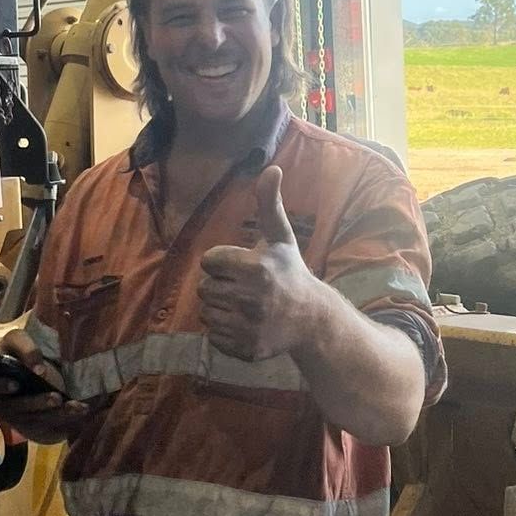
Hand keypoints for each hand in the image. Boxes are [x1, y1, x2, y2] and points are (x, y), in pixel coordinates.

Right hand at [0, 326, 67, 420]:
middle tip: (56, 397)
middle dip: (36, 403)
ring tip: (76, 406)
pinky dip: (65, 418)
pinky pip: (45, 426)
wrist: (26, 369)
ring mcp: (13, 417)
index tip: (15, 385)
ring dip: (55, 414)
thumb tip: (37, 370)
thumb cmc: (16, 352)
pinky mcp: (29, 426)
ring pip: (33, 419)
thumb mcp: (16, 340)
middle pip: (14, 407)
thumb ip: (25, 347)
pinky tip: (81, 410)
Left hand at [198, 167, 323, 362]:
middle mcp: (251, 298)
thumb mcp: (280, 236)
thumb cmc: (289, 272)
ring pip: (206, 313)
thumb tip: (271, 168)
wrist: (311, 319)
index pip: (209, 261)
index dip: (223, 262)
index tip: (243, 265)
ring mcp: (248, 326)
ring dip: (220, 308)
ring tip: (244, 304)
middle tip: (244, 286)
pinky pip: (213, 336)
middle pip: (203, 288)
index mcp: (255, 268)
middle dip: (220, 285)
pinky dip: (224, 331)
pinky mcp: (245, 348)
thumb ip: (269, 203)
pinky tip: (245, 323)